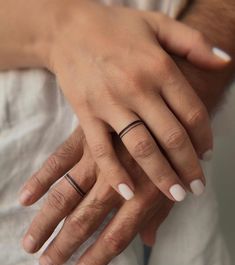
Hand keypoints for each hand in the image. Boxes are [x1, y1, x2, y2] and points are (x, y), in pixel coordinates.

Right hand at [20, 127, 172, 264]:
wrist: (165, 96)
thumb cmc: (174, 144)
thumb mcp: (173, 180)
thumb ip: (160, 211)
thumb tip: (148, 240)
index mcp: (143, 192)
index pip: (117, 234)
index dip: (100, 255)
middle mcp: (116, 178)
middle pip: (85, 219)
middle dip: (65, 244)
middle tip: (47, 263)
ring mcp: (98, 157)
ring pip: (66, 195)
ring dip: (47, 221)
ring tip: (31, 243)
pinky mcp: (86, 136)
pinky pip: (59, 159)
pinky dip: (41, 179)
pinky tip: (26, 198)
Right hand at [43, 0, 229, 200]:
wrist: (68, 30)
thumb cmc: (117, 28)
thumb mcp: (159, 25)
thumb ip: (195, 43)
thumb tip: (226, 62)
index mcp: (159, 68)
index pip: (192, 112)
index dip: (205, 138)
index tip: (208, 156)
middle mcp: (137, 88)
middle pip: (171, 137)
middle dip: (188, 167)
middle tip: (198, 188)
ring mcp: (110, 103)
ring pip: (141, 147)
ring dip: (161, 176)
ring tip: (176, 196)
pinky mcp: (86, 114)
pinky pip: (102, 150)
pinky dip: (115, 173)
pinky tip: (128, 193)